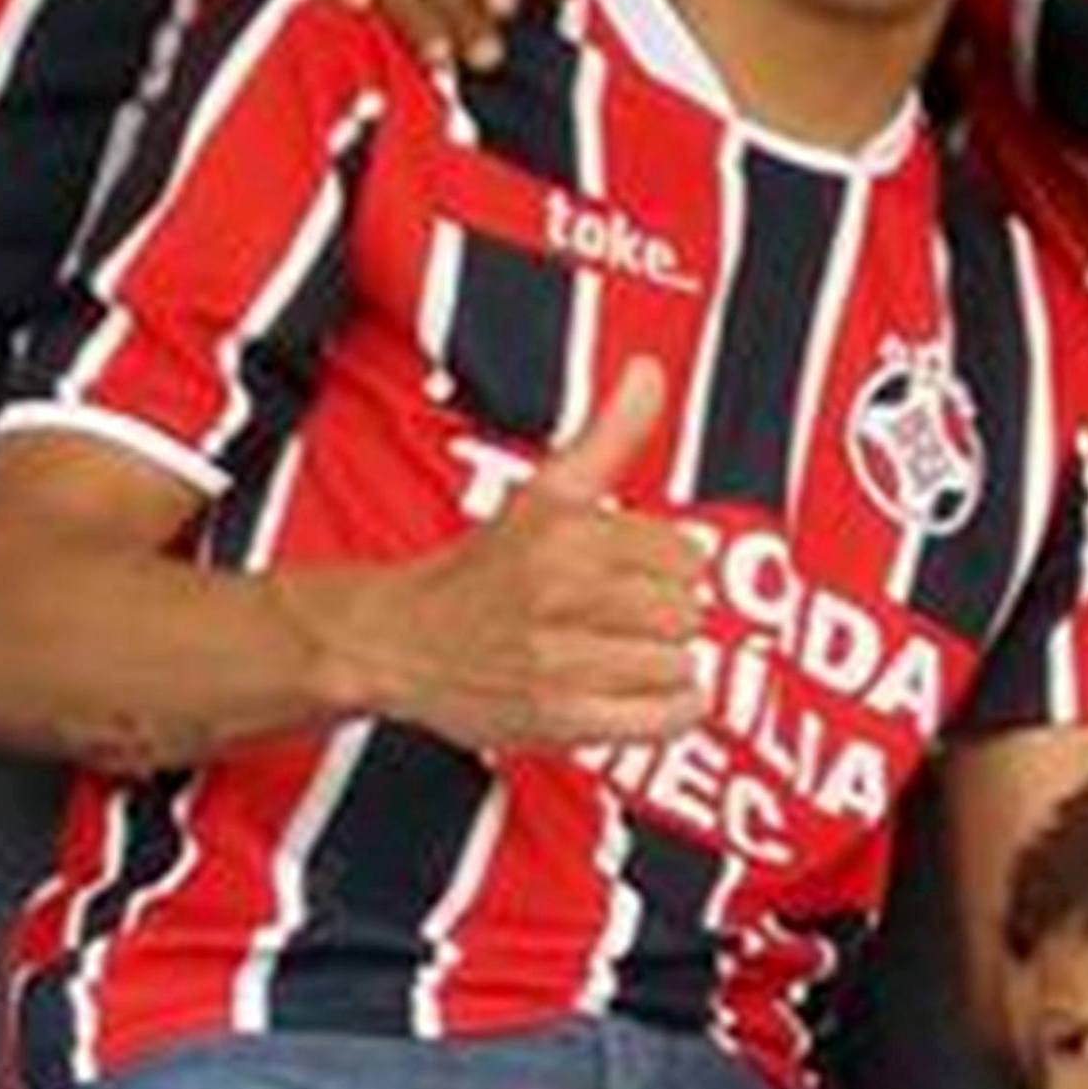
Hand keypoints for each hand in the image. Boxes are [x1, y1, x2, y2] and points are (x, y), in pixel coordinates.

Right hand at [326, 358, 707, 753]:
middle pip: (688, 612)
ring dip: (665, 664)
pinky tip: (642, 694)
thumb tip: (648, 369)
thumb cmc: (483, 568)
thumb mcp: (544, 492)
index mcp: (567, 534)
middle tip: (628, 617)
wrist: (399, 641)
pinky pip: (664, 719)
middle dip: (668, 616)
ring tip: (626, 654)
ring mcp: (559, 663)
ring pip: (680, 665)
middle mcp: (562, 596)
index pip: (687, 555)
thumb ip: (609, 434)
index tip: (639, 571)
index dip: (671, 566)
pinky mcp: (559, 719)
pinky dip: (668, 710)